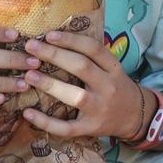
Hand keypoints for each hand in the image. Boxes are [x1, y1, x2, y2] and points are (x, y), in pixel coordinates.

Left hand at [20, 27, 147, 140]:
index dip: (71, 40)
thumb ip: (91, 58)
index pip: (94, 49)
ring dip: (50, 84)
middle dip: (54, 55)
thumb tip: (56, 40)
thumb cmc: (116, 87)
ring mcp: (99, 109)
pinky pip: (66, 127)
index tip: (49, 34)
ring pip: (74, 95)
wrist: (135, 116)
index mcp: (113, 69)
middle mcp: (108, 87)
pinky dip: (45, 122)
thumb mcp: (111, 69)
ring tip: (28, 75)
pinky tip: (27, 113)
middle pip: (82, 67)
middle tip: (30, 47)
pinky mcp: (90, 128)